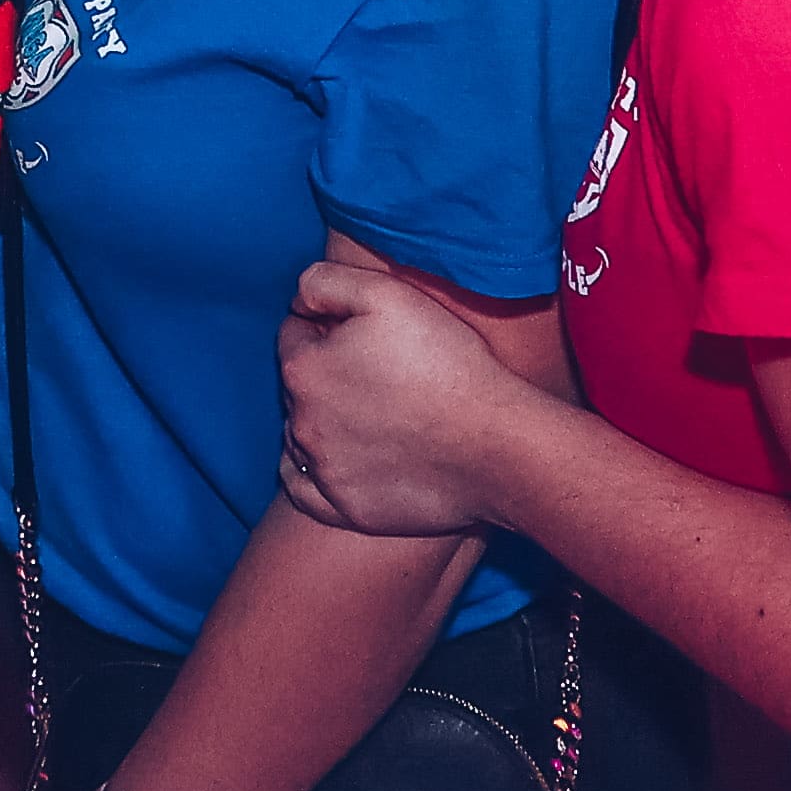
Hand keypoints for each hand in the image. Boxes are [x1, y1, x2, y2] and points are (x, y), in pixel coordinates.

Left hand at [276, 254, 535, 534]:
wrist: (496, 444)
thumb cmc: (446, 364)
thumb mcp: (385, 294)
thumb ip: (325, 281)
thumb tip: (299, 300)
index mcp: (304, 370)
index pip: (293, 333)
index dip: (326, 324)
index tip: (363, 332)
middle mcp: (302, 424)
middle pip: (297, 385)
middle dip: (323, 371)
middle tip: (375, 369)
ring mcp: (323, 472)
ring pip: (301, 435)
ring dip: (322, 419)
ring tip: (371, 412)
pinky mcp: (347, 509)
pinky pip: (305, 490)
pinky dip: (315, 473)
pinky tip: (341, 458)